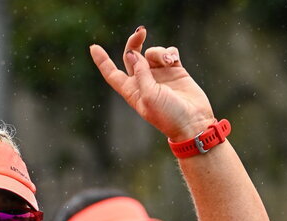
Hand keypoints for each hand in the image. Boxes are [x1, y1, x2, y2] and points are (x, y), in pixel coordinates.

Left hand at [90, 27, 215, 140]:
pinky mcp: (174, 71)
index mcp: (132, 91)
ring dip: (159, 52)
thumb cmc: (168, 115)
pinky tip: (174, 61)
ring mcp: (159, 76)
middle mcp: (143, 82)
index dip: (103, 61)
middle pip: (132, 56)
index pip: (112, 74)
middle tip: (141, 32)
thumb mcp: (149, 96)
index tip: (94, 47)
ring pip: (152, 53)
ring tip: (169, 61)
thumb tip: (131, 54)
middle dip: (135, 42)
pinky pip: (168, 53)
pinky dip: (170, 53)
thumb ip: (140, 73)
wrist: (192, 122)